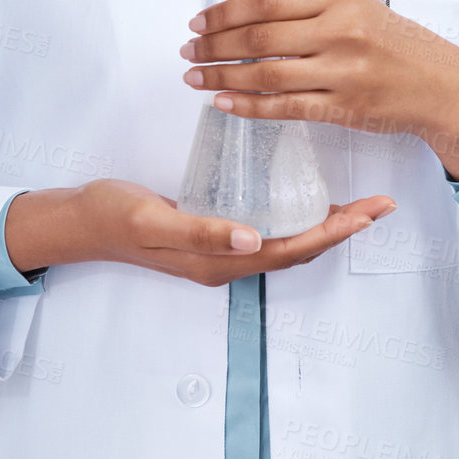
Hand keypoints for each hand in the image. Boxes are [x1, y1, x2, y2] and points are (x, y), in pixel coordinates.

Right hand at [3, 179, 397, 289]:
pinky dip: (296, 217)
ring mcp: (219, 249)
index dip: (335, 232)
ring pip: (287, 241)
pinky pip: (267, 230)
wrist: (77, 221)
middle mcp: (226, 260)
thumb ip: (201, 230)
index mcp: (219, 261)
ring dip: (325, 225)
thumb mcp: (152, 218)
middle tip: (381, 204)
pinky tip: (305, 198)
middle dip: (343, 229)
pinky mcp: (212, 233)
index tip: (370, 212)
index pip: (293, 248)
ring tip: (358, 204)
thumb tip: (253, 238)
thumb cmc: (111, 215)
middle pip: (300, 248)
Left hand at [178, 0, 458, 180]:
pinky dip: (247, 105)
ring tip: (195, 78)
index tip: (198, 21)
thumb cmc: (394, 44)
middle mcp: (340, 28)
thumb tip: (244, 16)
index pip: (265, 2)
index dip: (222, 13)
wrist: (440, 84)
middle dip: (212, 45)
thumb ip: (308, 7)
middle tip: (188, 50)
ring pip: (265, 74)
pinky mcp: (343, 106)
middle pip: (258, 38)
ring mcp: (343, 70)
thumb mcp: (356, 7)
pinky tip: (223, 102)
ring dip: (220, 76)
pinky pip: (283, 107)